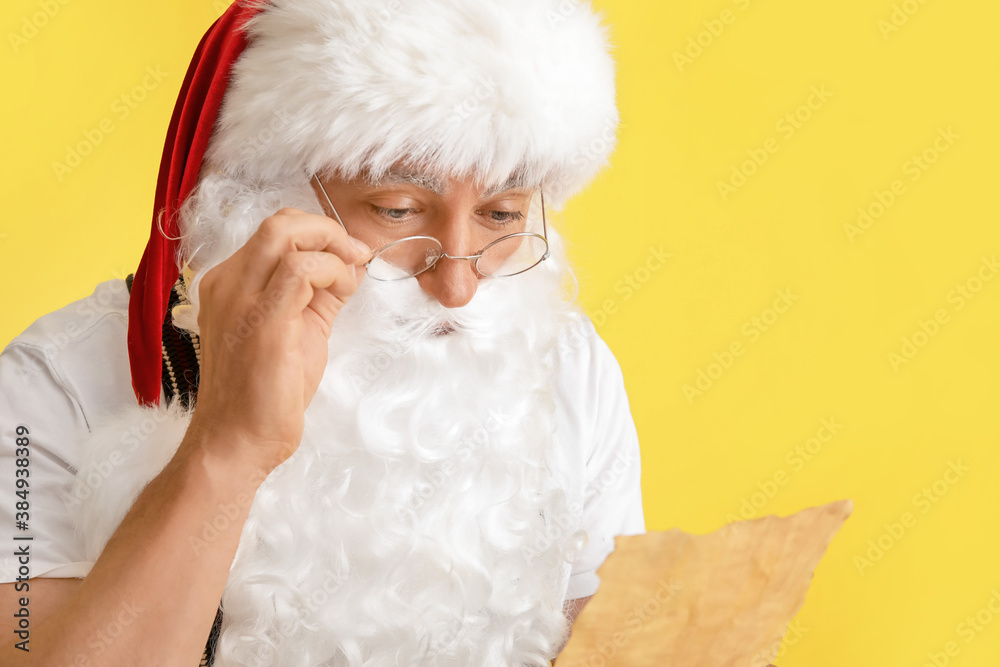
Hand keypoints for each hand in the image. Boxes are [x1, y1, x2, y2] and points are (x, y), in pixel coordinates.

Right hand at [187, 207, 369, 475]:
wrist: (236, 442)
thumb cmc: (263, 395)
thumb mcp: (297, 330)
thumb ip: (319, 296)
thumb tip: (350, 266)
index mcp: (230, 284)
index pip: (274, 232)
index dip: (318, 234)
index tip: (349, 256)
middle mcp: (227, 283)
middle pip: (279, 222)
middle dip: (327, 230)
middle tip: (355, 254)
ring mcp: (239, 298)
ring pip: (285, 233)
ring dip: (332, 246)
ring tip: (350, 276)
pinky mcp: (262, 319)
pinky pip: (299, 269)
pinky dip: (330, 270)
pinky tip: (342, 291)